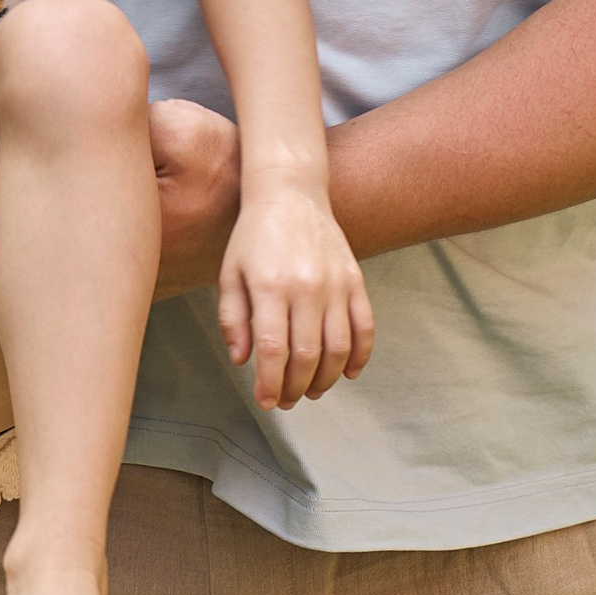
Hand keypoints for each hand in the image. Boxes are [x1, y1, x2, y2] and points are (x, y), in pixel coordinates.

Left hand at [0, 88, 245, 300]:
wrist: (245, 224)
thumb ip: (132, 125)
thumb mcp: (189, 137)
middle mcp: (80, 253)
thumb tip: (67, 109)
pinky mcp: (78, 275)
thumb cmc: (220, 171)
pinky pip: (7, 285)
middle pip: (0, 206)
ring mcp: (76, 271)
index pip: (25, 172)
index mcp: (103, 213)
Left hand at [219, 182, 375, 408]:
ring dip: (326, 379)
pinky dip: (360, 356)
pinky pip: (365, 326)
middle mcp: (306, 287)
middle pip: (308, 355)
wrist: (290, 193)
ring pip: (339, 347)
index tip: (266, 401)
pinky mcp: (355, 279)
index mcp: (270, 287)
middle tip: (286, 400)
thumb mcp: (230, 274)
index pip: (274, 350)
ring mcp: (335, 284)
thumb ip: (233, 319)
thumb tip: (242, 360)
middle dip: (296, 387)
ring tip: (312, 391)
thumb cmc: (254, 236)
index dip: (270, 383)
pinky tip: (347, 373)